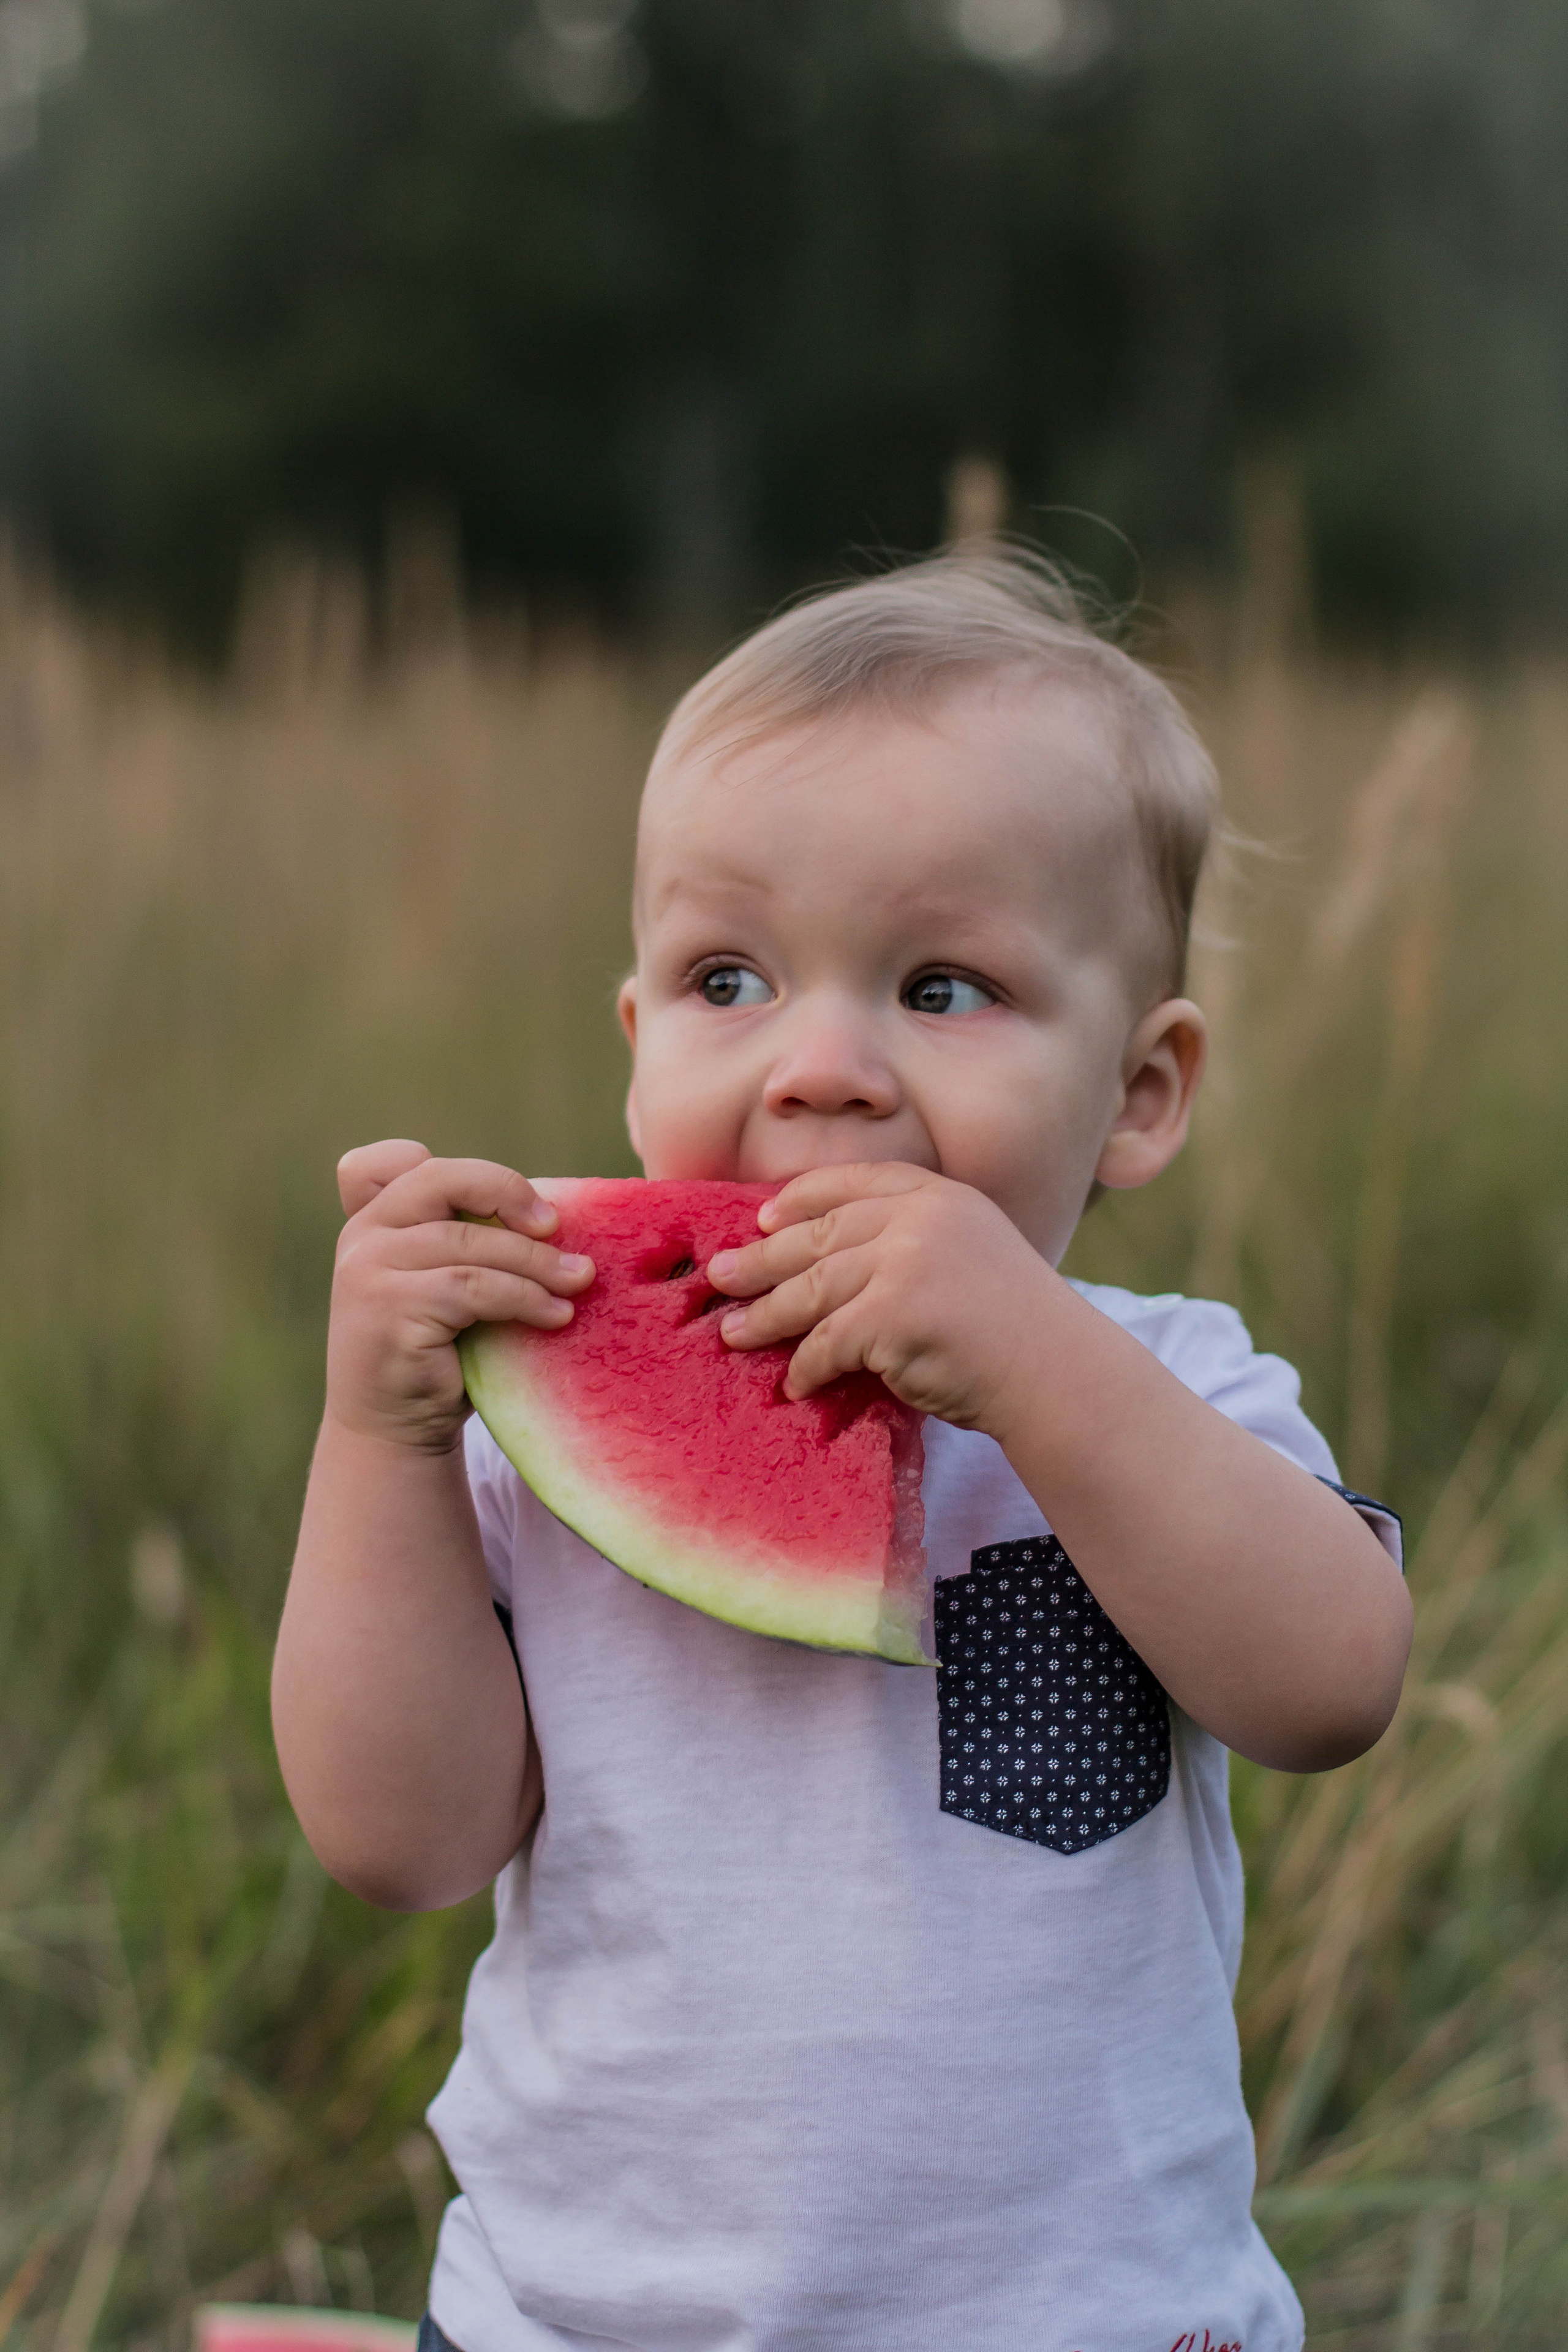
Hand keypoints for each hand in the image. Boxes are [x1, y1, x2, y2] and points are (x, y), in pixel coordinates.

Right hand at [326, 1140, 594, 1450]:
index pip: (389, 1160)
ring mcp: (367, 1271)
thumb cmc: (436, 1353)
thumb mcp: (445, 1284)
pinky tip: (556, 1314)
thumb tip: (559, 1214)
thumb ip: (468, 1241)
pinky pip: (473, 1287)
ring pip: (468, 1241)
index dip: (453, 1168)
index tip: (523, 1207)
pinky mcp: (388, 1309)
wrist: (393, 1431)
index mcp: (372, 1220)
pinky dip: (524, 1297)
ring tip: (579, 1281)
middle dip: (507, 1193)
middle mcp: (362, 1236)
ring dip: (535, 1261)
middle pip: (440, 1180)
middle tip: (558, 1226)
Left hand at [706, 1162, 1055, 1430]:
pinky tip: (794, 1385)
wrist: (1057, 1373)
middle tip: (720, 1277)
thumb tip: (828, 1264)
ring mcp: (905, 1262)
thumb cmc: (1015, 1330)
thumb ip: (913, 1244)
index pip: (853, 1182)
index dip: (801, 1199)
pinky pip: (827, 1343)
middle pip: (819, 1235)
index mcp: (939, 1195)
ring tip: (732, 1332)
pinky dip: (806, 1368)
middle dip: (762, 1258)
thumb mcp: (970, 1255)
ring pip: (812, 1288)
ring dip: (766, 1315)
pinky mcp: (891, 1315)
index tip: (763, 1218)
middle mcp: (920, 1218)